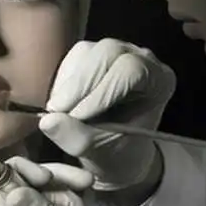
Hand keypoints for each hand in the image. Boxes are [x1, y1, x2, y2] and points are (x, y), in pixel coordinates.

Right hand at [41, 39, 175, 192]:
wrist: (113, 150)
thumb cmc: (117, 153)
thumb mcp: (100, 152)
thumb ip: (77, 138)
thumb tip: (47, 121)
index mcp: (159, 81)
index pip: (131, 71)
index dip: (101, 91)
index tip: (77, 117)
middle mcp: (142, 59)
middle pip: (108, 52)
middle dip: (80, 84)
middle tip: (57, 112)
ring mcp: (117, 52)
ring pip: (87, 52)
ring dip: (68, 84)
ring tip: (59, 113)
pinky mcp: (94, 53)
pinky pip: (72, 58)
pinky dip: (62, 81)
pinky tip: (61, 104)